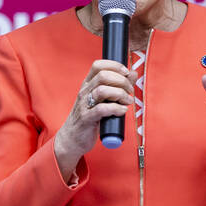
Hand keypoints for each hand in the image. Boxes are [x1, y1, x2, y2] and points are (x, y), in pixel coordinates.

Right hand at [54, 59, 135, 181]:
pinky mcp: (86, 119)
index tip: (127, 73)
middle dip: (121, 81)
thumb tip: (133, 73)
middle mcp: (84, 92)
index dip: (115, 66)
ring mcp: (84, 105)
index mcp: (87, 84)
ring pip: (102, 91)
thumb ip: (117, 86)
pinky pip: (102, 109)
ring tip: (127, 101)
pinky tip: (122, 111)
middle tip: (130, 90)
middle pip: (103, 76)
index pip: (98, 65)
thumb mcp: (103, 99)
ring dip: (120, 94)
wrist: (72, 139)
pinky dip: (116, 108)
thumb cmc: (90, 118)